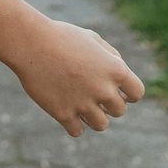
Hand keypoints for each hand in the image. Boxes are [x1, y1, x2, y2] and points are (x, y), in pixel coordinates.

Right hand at [8, 17, 146, 136]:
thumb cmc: (61, 36)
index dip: (128, 93)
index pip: (137, 93)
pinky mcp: (63, 114)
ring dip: (94, 117)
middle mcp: (103, 89)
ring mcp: (83, 104)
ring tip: (81, 105)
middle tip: (92, 94)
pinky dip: (74, 124)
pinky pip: (77, 131)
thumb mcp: (92, 38)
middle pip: (119, 111)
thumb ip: (110, 56)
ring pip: (101, 125)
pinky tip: (66, 110)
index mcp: (115, 70)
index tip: (118, 91)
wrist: (31, 43)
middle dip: (109, 104)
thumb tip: (120, 72)